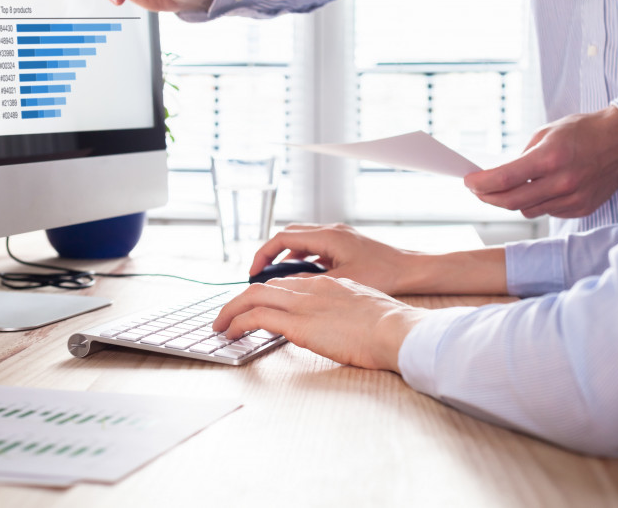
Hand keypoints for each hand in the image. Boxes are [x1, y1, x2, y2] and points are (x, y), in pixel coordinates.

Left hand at [213, 276, 426, 371]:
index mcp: (329, 284)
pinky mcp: (297, 323)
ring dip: (231, 310)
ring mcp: (303, 304)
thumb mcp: (365, 309)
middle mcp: (312, 288)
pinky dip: (238, 323)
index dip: (268, 294)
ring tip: (220, 325)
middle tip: (228, 314)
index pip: (288, 283)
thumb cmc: (391, 327)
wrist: (396, 330)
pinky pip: (256, 317)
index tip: (256, 305)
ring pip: (253, 297)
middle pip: (265, 286)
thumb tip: (340, 323)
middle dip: (241, 300)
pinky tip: (230, 333)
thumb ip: (346, 310)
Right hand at [250, 223, 508, 295]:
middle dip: (270, 255)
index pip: (283, 238)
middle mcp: (331, 231)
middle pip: (288, 236)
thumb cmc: (384, 274)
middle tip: (259, 276)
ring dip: (286, 257)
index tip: (253, 273)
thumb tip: (284, 287)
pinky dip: (302, 259)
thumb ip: (310, 282)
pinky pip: (315, 247)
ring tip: (276, 279)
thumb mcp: (341, 282)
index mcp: (328, 237)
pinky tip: (302, 277)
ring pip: (302, 241)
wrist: (413, 269)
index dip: (263, 255)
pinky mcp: (346, 244)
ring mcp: (339, 236)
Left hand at [464, 106, 617, 218]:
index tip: (468, 182)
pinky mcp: (582, 208)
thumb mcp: (546, 133)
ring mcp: (573, 198)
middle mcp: (562, 182)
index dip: (481, 184)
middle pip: (511, 202)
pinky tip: (540, 189)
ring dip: (513, 201)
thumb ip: (522, 157)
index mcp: (550, 158)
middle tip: (478, 190)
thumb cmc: (583, 131)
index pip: (505, 179)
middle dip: (488, 197)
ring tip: (510, 187)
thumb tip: (499, 176)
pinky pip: (548, 212)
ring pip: (528, 210)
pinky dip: (538, 203)